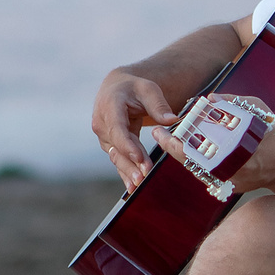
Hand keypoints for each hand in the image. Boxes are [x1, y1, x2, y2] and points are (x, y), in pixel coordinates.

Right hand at [92, 70, 179, 192]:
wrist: (117, 89)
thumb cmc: (134, 88)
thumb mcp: (148, 89)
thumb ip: (159, 104)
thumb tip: (172, 120)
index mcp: (110, 105)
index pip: (117, 129)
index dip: (128, 145)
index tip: (140, 158)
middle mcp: (102, 122)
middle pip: (117, 147)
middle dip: (130, 163)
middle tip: (143, 177)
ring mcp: (104, 135)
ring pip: (116, 156)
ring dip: (127, 171)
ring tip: (139, 185)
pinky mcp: (110, 144)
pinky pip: (118, 159)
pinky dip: (124, 173)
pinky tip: (132, 187)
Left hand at [147, 97, 274, 197]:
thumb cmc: (273, 133)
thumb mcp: (257, 110)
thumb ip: (232, 103)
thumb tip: (208, 99)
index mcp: (236, 151)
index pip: (197, 148)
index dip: (175, 140)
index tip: (161, 129)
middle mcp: (231, 170)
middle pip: (192, 161)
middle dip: (173, 146)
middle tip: (158, 133)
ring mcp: (230, 181)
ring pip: (196, 168)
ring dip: (181, 154)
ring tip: (167, 138)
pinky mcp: (230, 186)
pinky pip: (206, 174)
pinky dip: (194, 161)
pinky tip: (185, 148)